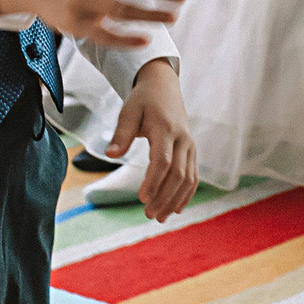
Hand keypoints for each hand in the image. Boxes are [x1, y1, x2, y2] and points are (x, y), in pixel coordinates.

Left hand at [109, 59, 199, 221]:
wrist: (164, 86)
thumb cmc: (143, 100)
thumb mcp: (129, 112)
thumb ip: (121, 134)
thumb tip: (110, 155)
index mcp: (165, 129)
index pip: (163, 160)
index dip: (153, 181)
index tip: (142, 198)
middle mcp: (182, 138)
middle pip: (178, 173)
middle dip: (164, 197)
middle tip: (149, 214)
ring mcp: (190, 145)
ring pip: (188, 177)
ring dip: (175, 200)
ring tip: (160, 217)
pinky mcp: (192, 150)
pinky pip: (194, 175)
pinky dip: (187, 193)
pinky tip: (176, 209)